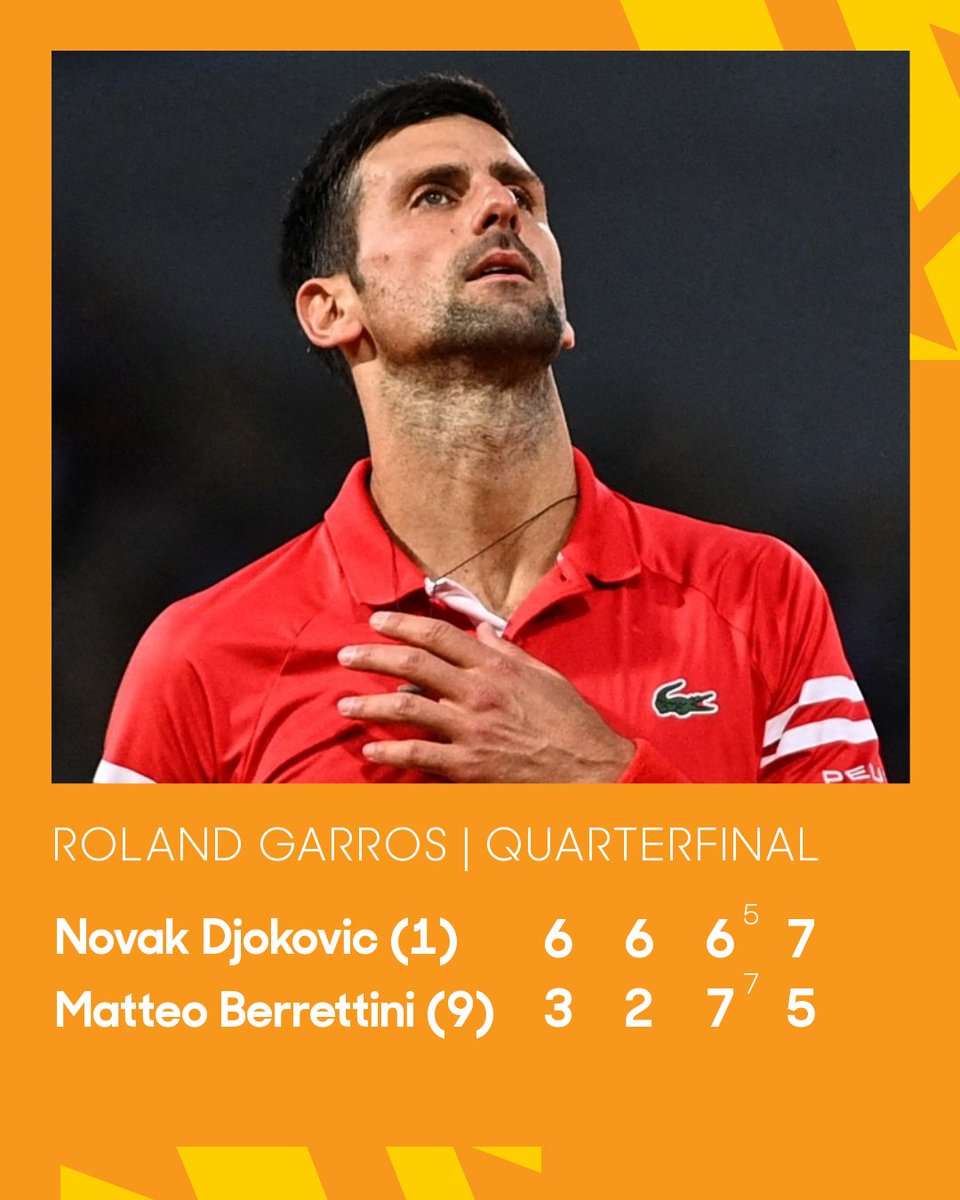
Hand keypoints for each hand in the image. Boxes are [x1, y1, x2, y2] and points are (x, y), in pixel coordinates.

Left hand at [336, 611, 635, 781]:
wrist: (590, 769)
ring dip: (370, 705)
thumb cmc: (571, 722)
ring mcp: (470, 729)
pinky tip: (371, 752)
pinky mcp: (468, 765)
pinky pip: (419, 755)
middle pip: (412, 665)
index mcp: (495, 667)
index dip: (402, 625)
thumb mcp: (544, 675)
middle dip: (372, 656)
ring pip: (407, 709)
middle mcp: (478, 693)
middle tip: (346, 655)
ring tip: (345, 705)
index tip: (377, 621)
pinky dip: (390, 753)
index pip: (438, 636)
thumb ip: (507, 652)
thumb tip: (479, 631)